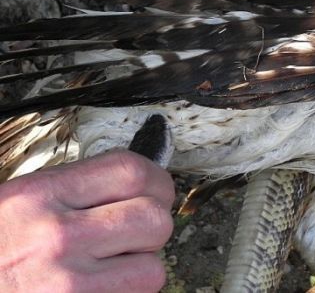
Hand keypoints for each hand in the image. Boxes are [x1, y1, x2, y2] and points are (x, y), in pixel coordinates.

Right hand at [0, 151, 174, 292]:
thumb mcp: (18, 204)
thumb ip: (74, 192)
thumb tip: (137, 183)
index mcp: (40, 197)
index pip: (132, 173)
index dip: (156, 181)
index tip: (154, 192)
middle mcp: (56, 237)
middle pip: (153, 219)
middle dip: (152, 227)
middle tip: (134, 234)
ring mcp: (66, 285)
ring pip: (151, 270)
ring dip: (140, 270)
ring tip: (111, 268)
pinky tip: (98, 290)